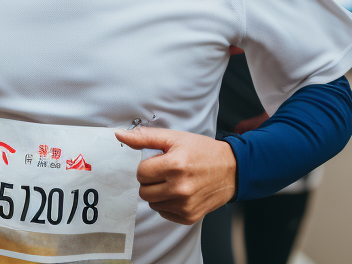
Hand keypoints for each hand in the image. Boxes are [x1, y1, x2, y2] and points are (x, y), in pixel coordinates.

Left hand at [115, 127, 235, 224]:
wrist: (232, 170)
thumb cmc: (202, 151)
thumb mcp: (174, 138)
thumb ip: (144, 137)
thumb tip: (119, 135)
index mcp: (175, 166)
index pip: (141, 173)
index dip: (147, 166)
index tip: (159, 162)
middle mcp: (180, 188)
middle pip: (143, 191)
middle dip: (150, 180)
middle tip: (165, 172)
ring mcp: (185, 205)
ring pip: (152, 203)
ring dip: (158, 192)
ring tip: (174, 181)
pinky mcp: (189, 217)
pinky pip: (163, 212)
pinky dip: (167, 203)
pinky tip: (180, 192)